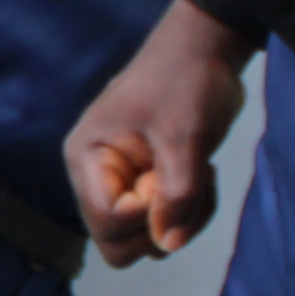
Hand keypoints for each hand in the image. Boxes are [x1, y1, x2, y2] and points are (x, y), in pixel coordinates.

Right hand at [67, 0, 255, 264]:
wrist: (205, 50)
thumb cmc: (186, 82)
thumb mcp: (185, 137)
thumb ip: (177, 196)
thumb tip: (167, 246)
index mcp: (89, 159)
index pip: (105, 222)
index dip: (145, 216)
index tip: (171, 179)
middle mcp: (96, 178)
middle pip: (117, 242)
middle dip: (160, 225)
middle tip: (190, 185)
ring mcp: (122, 184)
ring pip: (144, 238)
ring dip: (181, 219)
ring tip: (201, 176)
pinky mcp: (147, 185)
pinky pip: (163, 223)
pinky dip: (189, 211)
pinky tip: (202, 175)